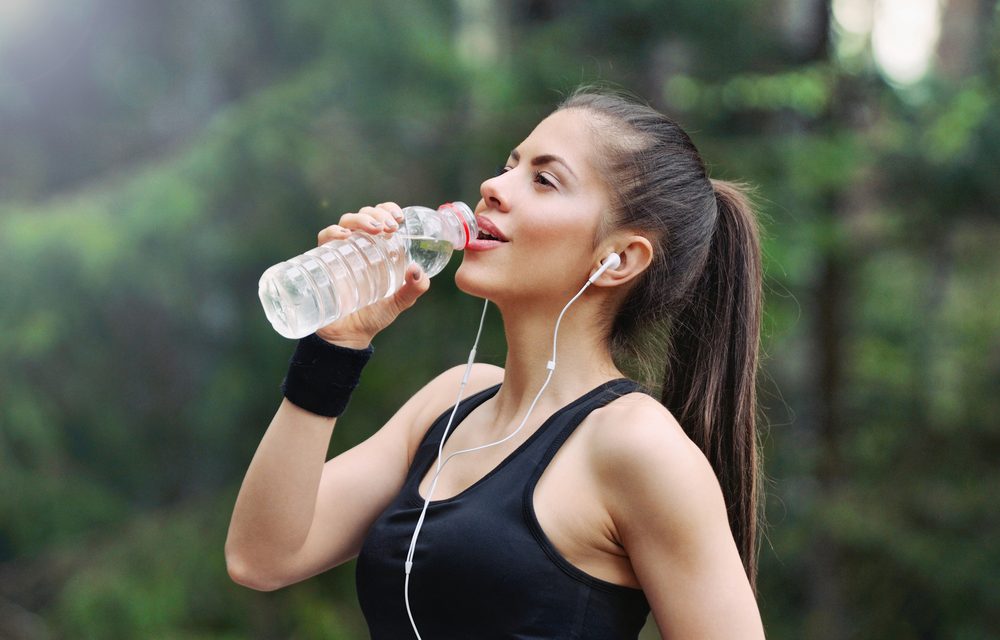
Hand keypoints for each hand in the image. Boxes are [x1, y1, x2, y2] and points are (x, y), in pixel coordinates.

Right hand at [313, 203, 429, 347]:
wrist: (348, 336)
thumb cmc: (374, 316)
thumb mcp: (400, 302)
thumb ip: (414, 288)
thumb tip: (417, 270)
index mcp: (378, 247)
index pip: (382, 217)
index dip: (388, 209)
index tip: (399, 217)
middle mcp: (359, 245)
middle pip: (364, 215)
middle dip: (376, 214)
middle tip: (389, 227)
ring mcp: (341, 252)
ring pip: (346, 222)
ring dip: (360, 219)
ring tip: (374, 229)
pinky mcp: (323, 261)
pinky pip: (324, 238)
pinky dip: (333, 232)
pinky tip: (344, 237)